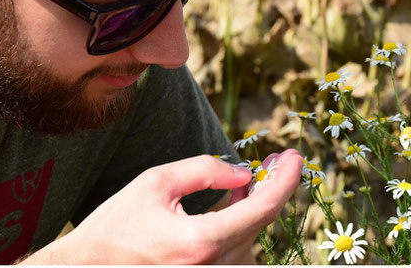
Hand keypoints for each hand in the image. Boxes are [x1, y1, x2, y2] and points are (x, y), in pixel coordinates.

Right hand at [19, 149, 302, 263]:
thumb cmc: (116, 226)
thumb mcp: (155, 182)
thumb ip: (203, 170)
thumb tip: (241, 172)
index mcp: (200, 241)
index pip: (262, 209)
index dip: (285, 180)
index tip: (294, 157)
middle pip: (259, 224)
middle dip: (270, 189)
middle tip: (276, 162)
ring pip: (250, 240)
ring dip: (253, 209)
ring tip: (247, 182)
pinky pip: (236, 254)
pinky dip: (240, 227)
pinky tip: (233, 205)